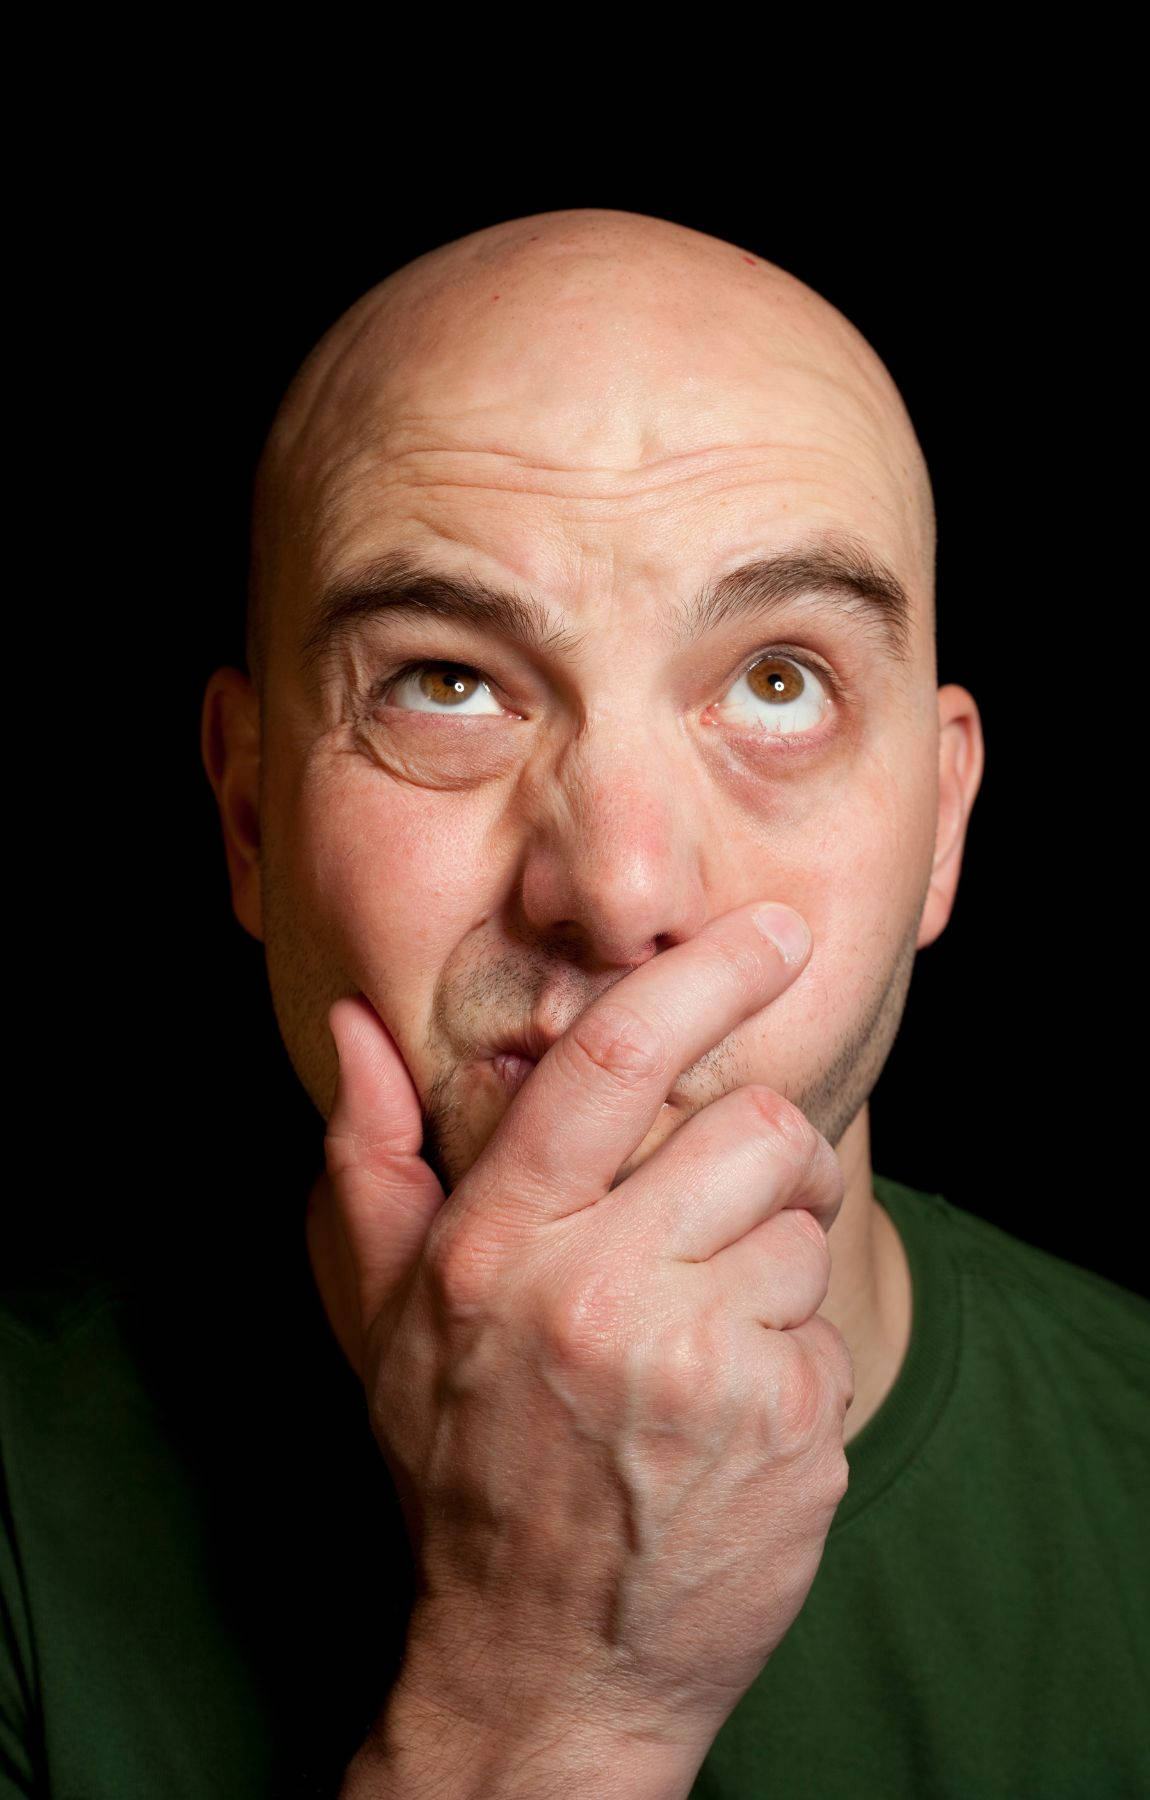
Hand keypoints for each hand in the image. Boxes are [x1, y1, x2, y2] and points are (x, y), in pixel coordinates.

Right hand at [313, 902, 852, 1791]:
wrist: (547, 1663)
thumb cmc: (461, 1463)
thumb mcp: (382, 1315)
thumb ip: (369, 1159)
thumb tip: (356, 1025)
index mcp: (498, 1244)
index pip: (615, 1059)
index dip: (708, 972)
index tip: (776, 934)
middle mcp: (596, 1292)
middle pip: (755, 1124)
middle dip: (757, 1150)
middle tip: (716, 1207)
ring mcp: (699, 1365)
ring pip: (804, 1217)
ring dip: (771, 1253)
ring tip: (700, 1327)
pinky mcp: (786, 1429)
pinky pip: (827, 1319)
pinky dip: (790, 1348)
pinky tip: (727, 1407)